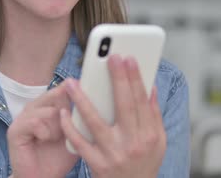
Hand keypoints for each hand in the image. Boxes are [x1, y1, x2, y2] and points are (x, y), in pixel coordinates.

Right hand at [7, 82, 78, 177]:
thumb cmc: (57, 159)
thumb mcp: (74, 137)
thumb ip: (79, 119)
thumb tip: (95, 103)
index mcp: (45, 107)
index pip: (60, 90)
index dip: (73, 91)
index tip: (84, 90)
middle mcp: (33, 108)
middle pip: (55, 95)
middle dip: (66, 111)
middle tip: (67, 126)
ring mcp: (22, 118)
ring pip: (48, 110)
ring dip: (57, 127)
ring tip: (55, 138)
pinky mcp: (15, 130)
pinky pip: (35, 122)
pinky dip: (45, 133)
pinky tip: (45, 140)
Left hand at [60, 55, 165, 177]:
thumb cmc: (144, 163)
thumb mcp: (158, 142)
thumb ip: (153, 114)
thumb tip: (151, 86)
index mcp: (149, 135)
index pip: (142, 101)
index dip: (135, 78)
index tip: (128, 58)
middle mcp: (133, 143)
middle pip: (124, 105)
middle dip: (117, 79)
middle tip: (109, 57)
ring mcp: (114, 154)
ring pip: (96, 121)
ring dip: (82, 99)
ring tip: (72, 82)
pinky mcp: (97, 164)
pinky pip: (80, 141)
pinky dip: (70, 126)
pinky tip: (63, 111)